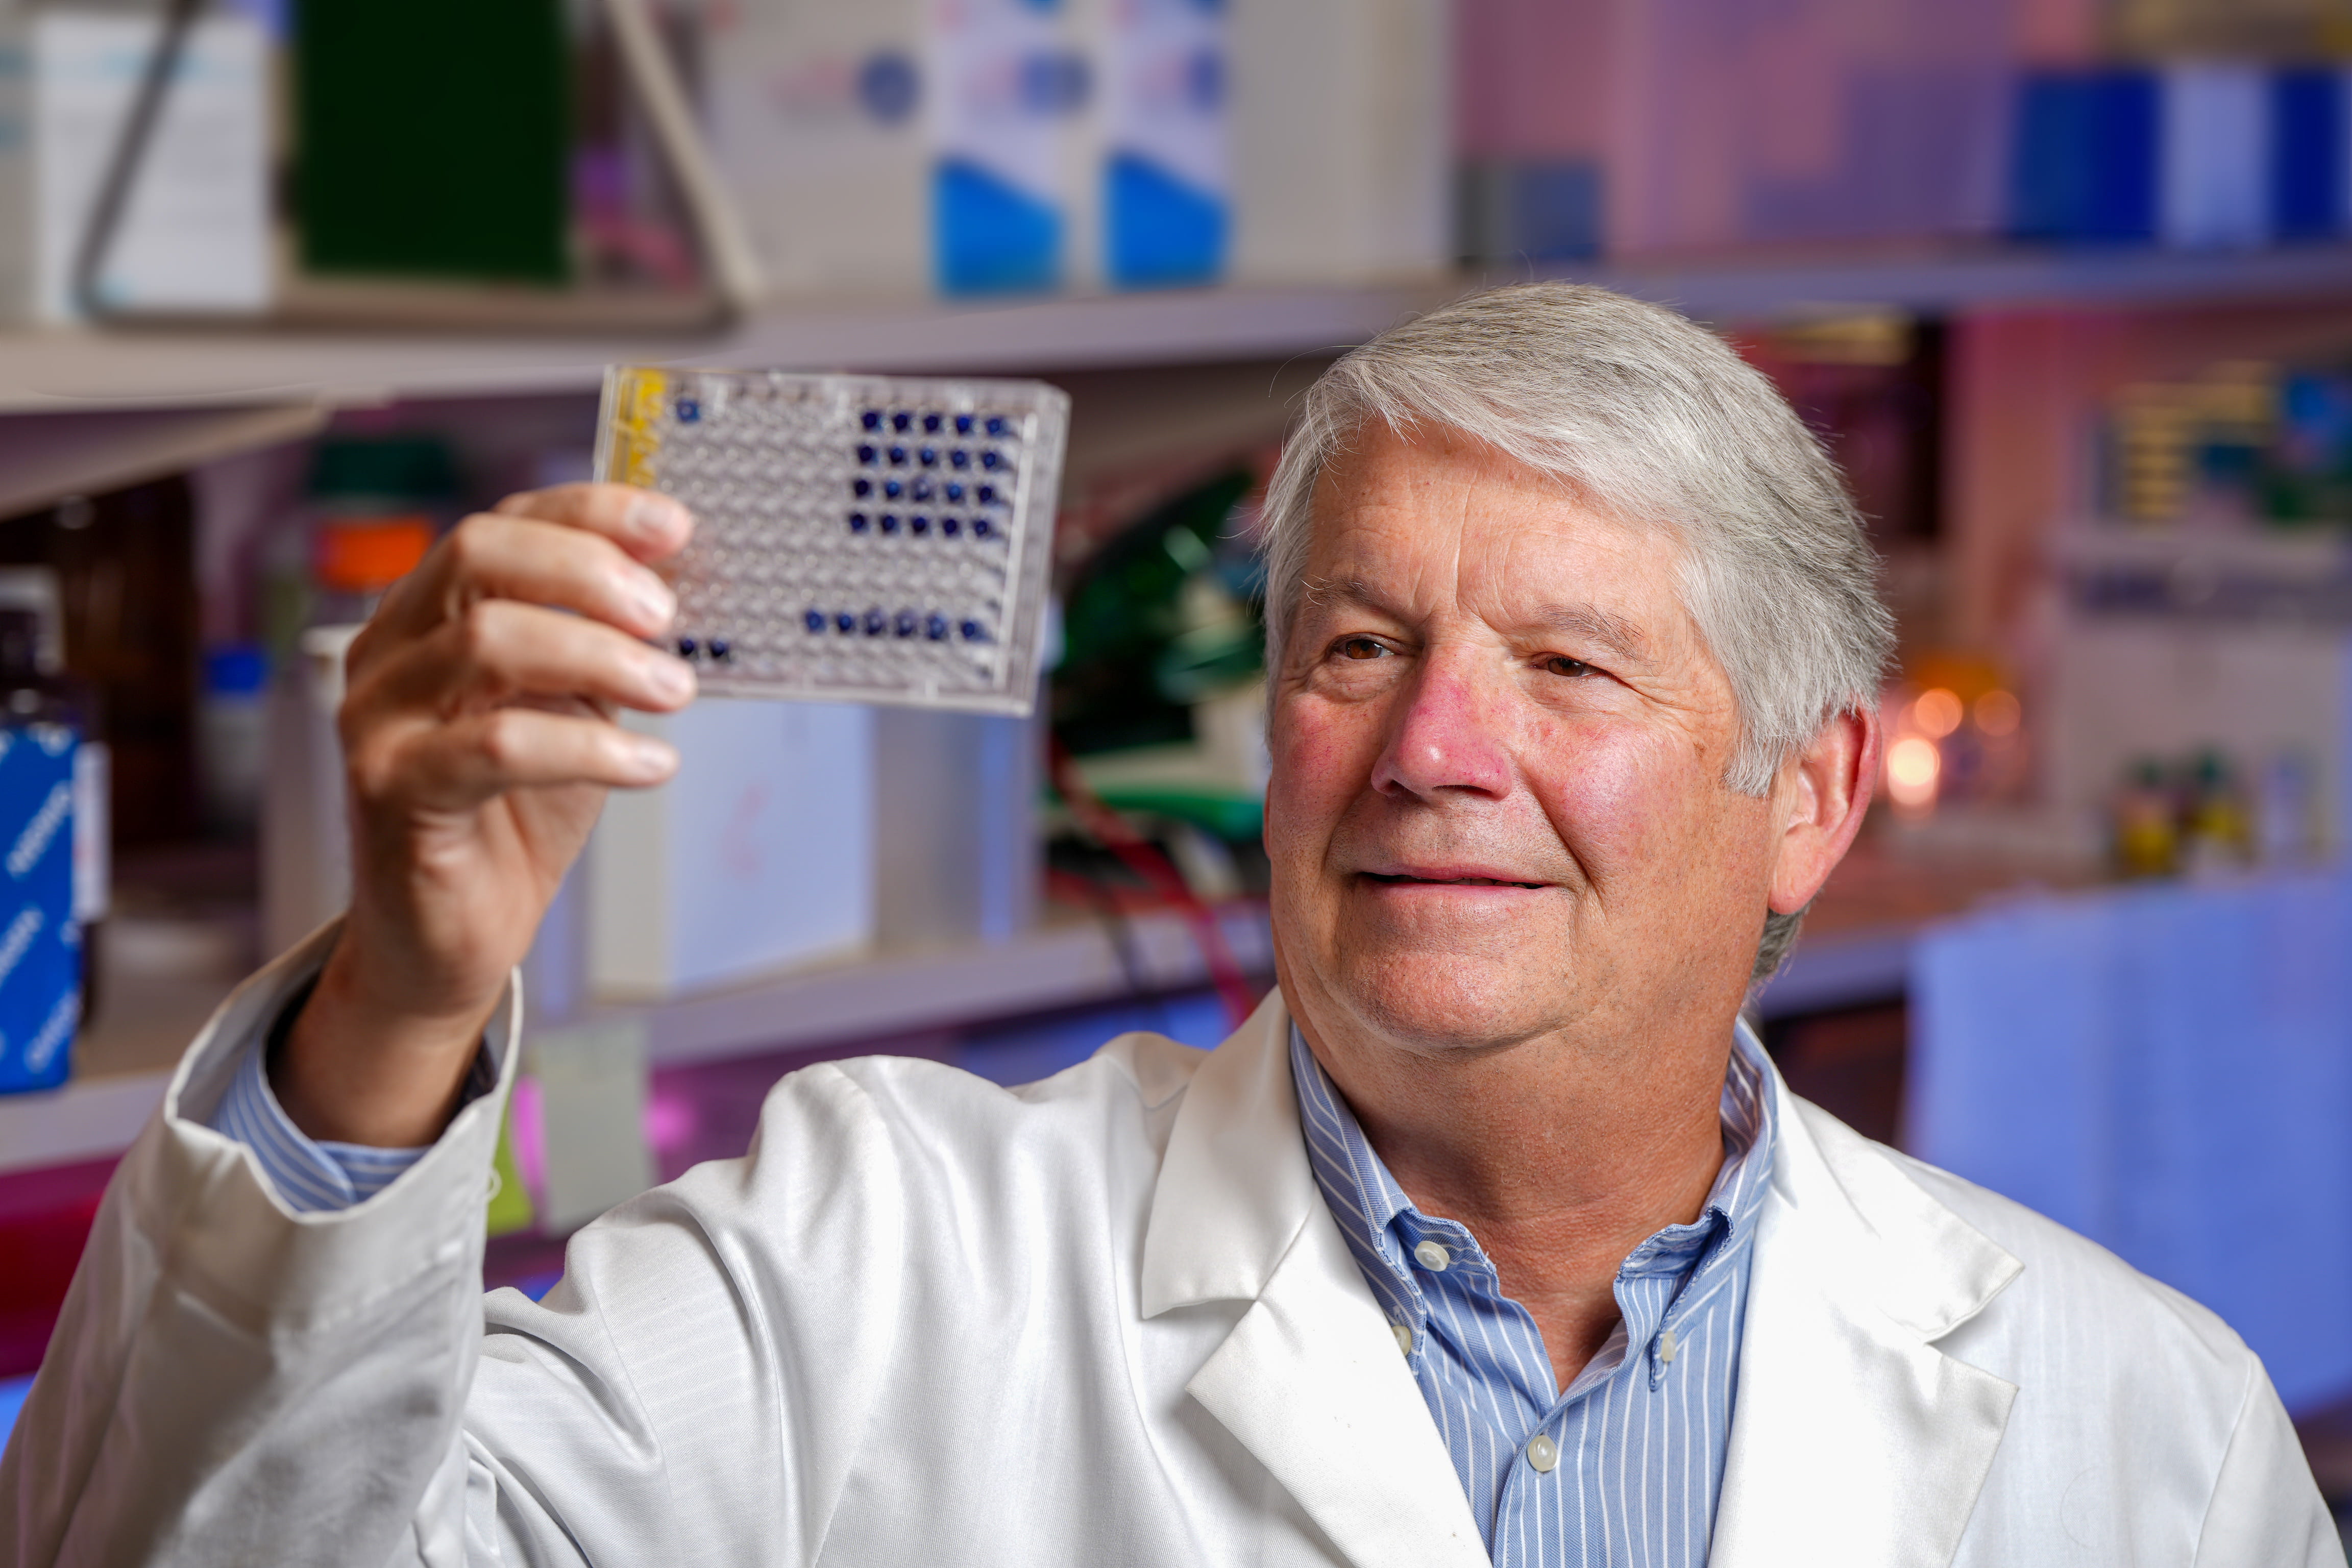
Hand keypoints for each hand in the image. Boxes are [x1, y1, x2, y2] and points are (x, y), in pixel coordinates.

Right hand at [275, 484, 695, 1146]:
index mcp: (427, 614)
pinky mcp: (390, 789)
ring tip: (675, 690)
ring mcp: (377, 717)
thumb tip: (683, 583)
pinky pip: (497, 746)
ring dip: (601, 657)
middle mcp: (387, 650)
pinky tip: (652, 763)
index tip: (675, 526)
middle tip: (668, 618)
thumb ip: (604, 645)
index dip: (590, 512)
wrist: (453, 934)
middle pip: (479, 554)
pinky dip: (590, 746)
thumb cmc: (514, 815)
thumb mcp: (574, 709)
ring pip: (487, 639)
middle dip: (588, 571)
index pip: (503, 522)